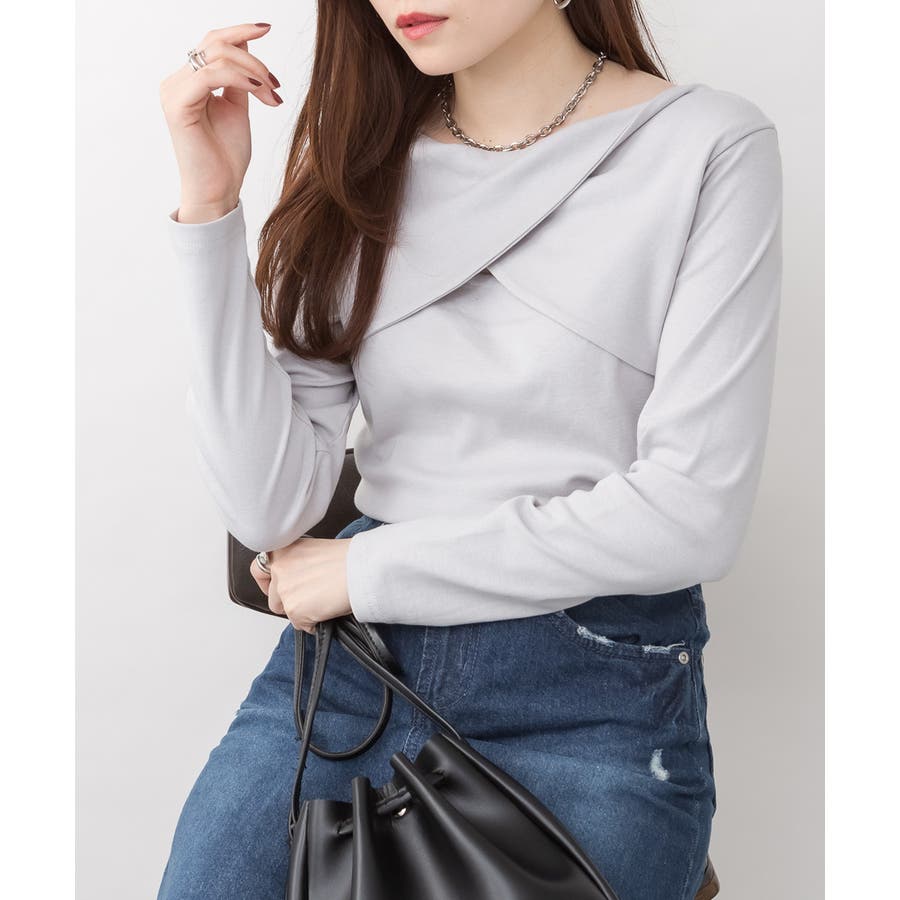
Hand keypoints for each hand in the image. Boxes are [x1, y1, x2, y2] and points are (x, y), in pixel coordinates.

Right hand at [159, 22, 283, 218]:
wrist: (219, 190)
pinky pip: (211, 75)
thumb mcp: (238, 108)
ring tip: (272, 93)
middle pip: (215, 43)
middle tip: (276, 84)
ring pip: (216, 55)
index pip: (212, 42)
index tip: (267, 27)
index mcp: (189, 81)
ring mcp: (174, 91)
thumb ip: (239, 78)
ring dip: (252, 70)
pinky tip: (259, 90)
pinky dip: (239, 77)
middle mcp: (176, 82)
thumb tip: (248, 46)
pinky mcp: (177, 104)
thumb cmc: (227, 156)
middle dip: (254, 58)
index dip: (240, 31)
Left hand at [250, 537, 353, 632]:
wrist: (360, 568)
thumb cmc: (348, 557)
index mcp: (282, 550)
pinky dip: (313, 622)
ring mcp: (284, 591)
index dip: (266, 583)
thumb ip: (297, 564)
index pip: (258, 570)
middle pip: (272, 598)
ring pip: (287, 612)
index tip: (275, 589)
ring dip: (302, 612)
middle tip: (309, 598)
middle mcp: (278, 569)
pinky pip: (301, 625)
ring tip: (323, 601)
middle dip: (288, 602)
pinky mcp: (294, 610)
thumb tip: (298, 580)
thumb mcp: (313, 551)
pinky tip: (327, 609)